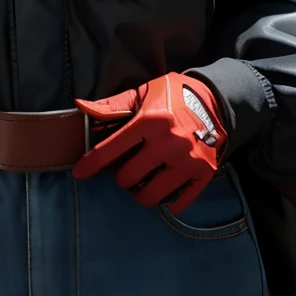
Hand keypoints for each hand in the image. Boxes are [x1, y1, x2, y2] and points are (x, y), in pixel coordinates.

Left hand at [73, 72, 225, 213]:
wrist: (215, 100)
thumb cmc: (173, 95)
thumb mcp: (143, 93)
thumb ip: (113, 105)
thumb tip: (81, 107)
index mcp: (150, 121)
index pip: (111, 150)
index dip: (91, 164)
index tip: (80, 173)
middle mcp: (169, 143)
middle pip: (129, 178)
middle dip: (122, 176)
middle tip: (127, 169)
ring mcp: (188, 161)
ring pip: (151, 196)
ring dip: (141, 192)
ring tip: (143, 181)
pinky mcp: (204, 173)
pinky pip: (179, 202)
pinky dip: (168, 200)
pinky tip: (164, 187)